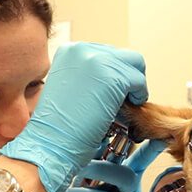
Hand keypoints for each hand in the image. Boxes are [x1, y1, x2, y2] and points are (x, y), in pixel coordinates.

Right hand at [0, 42, 147, 191]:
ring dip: (136, 86)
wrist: (51, 142)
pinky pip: (139, 81)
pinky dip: (139, 96)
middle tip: (125, 99)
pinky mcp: (113, 78)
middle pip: (123, 56)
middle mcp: (83, 49)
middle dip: (127, 77)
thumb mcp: (69, 87)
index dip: (114, 73)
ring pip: (135, 65)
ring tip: (127, 105)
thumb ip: (88, 75)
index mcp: (70, 50)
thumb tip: (113, 74)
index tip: (114, 91)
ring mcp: (98, 61)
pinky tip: (129, 110)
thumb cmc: (60, 125)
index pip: (107, 52)